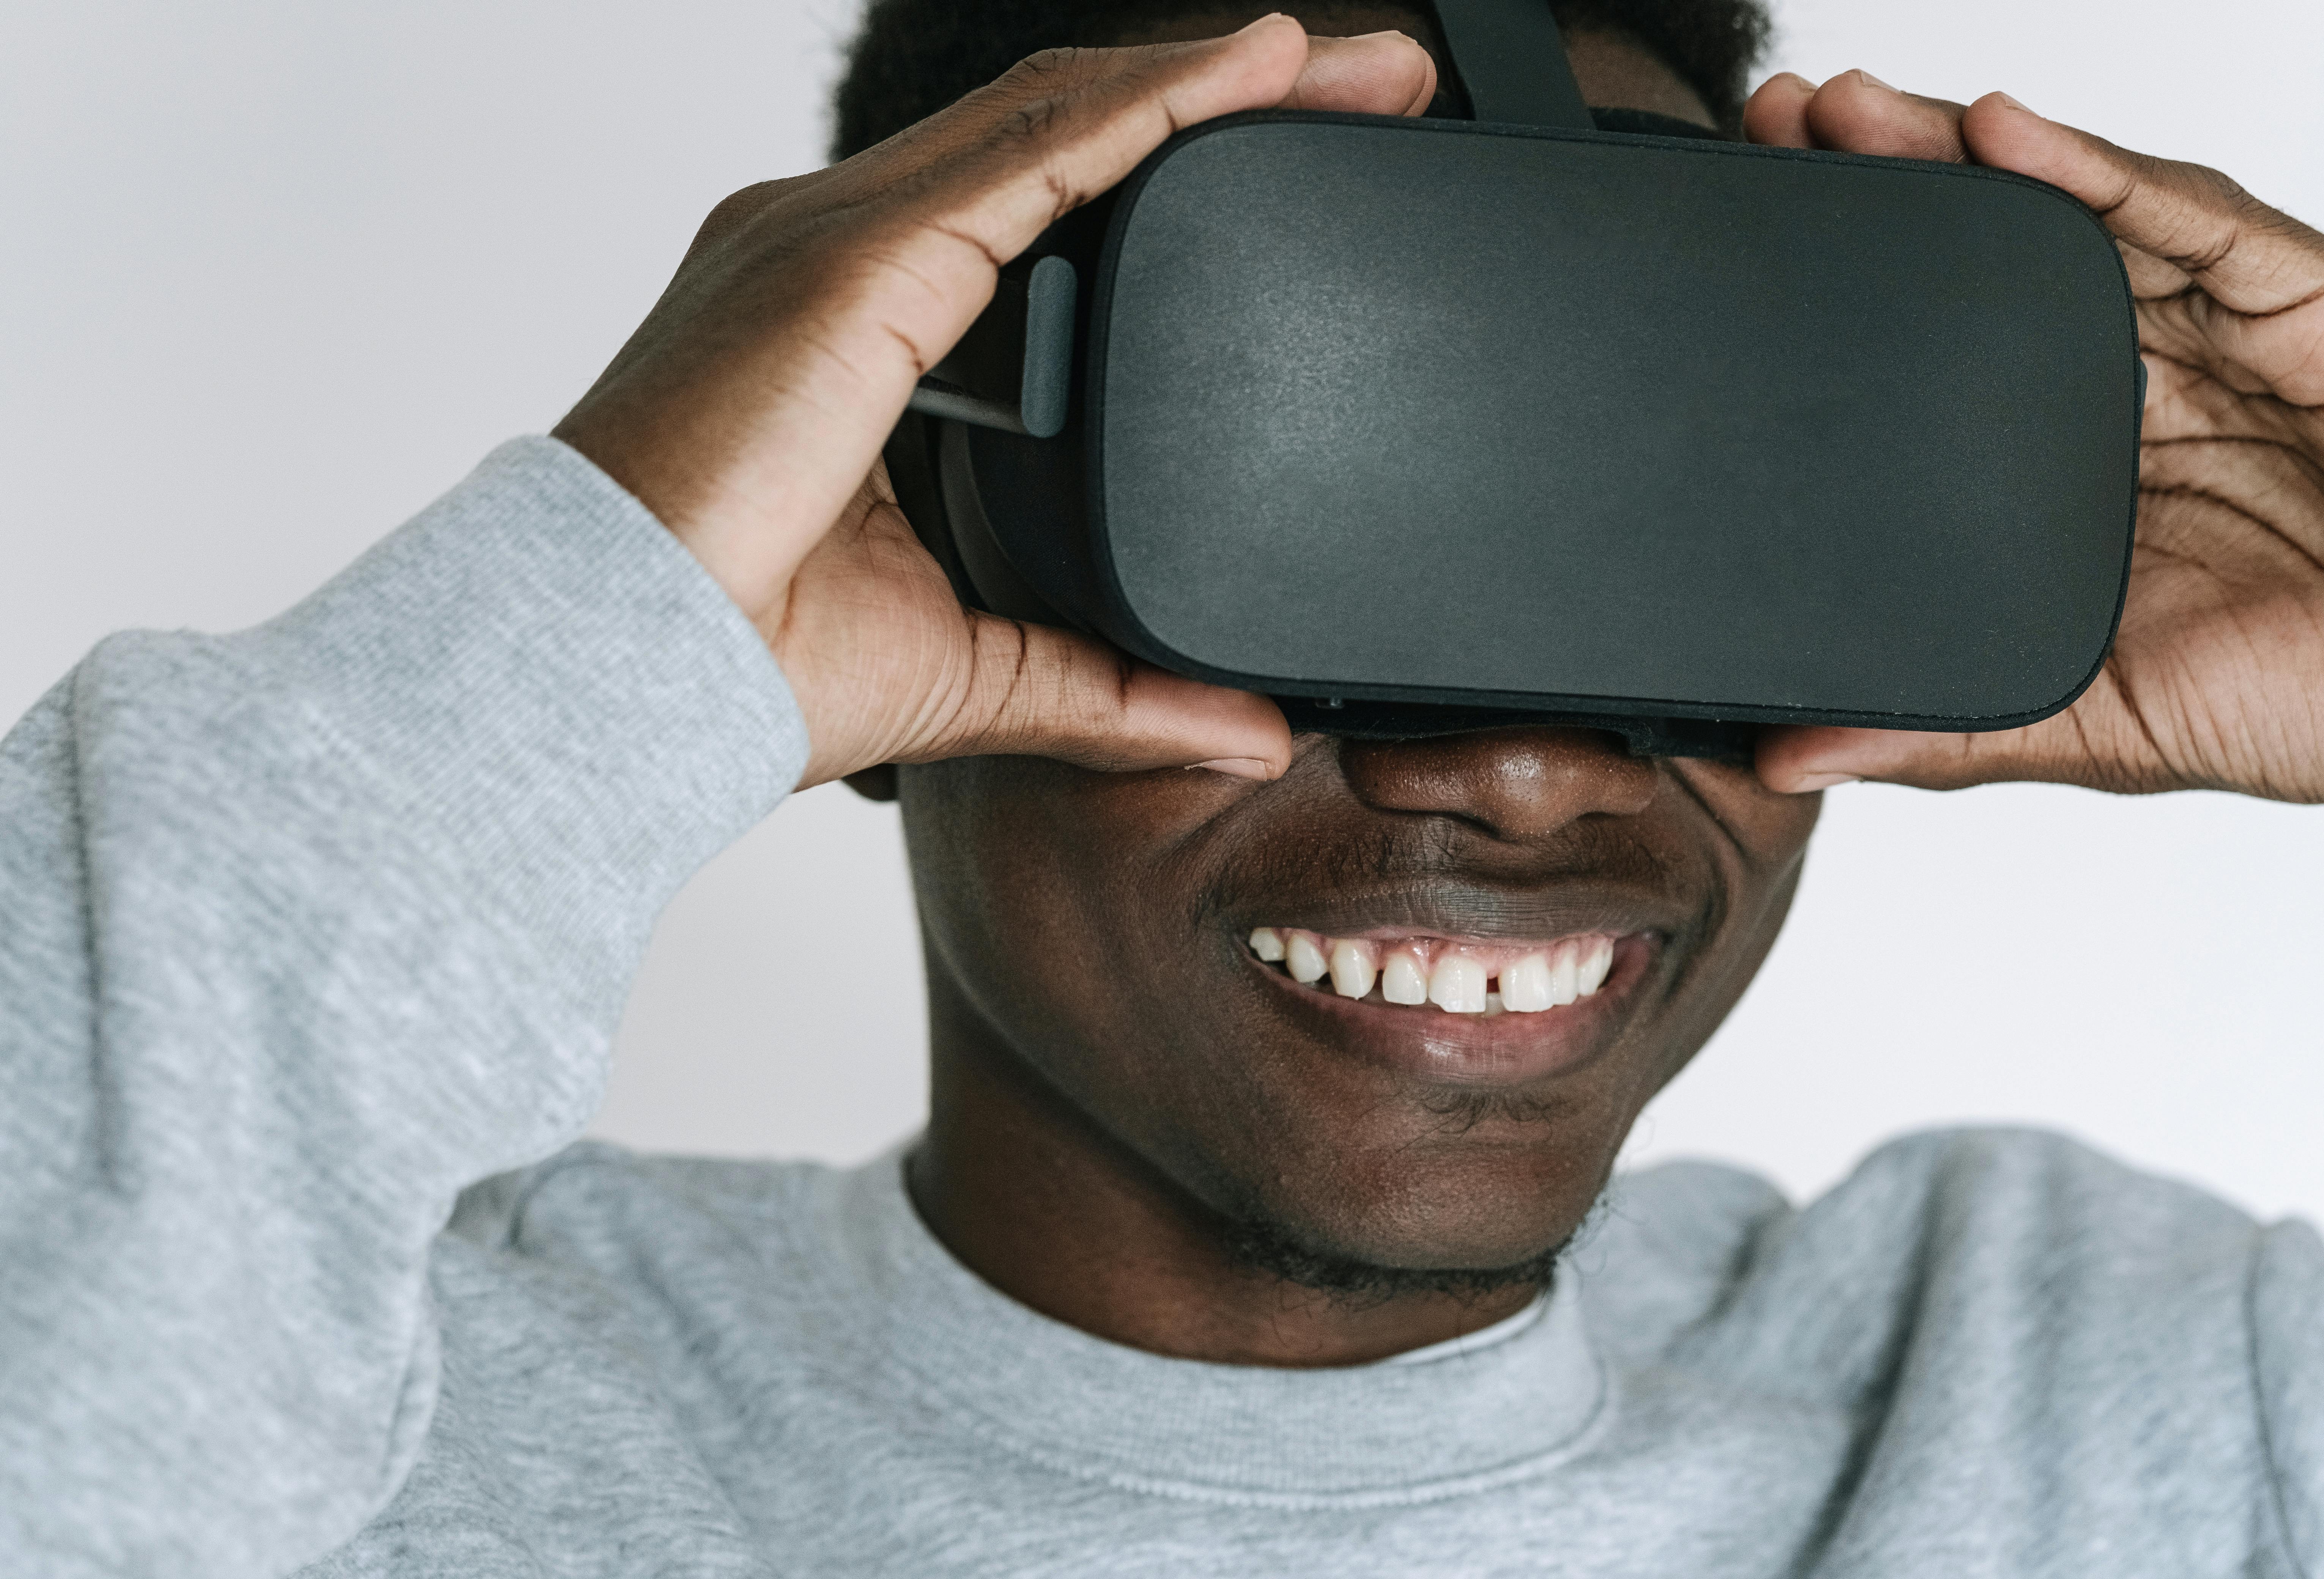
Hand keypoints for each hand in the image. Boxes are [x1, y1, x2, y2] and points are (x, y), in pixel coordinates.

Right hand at [553, 17, 1436, 788]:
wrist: (613, 679)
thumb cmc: (737, 664)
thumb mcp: (980, 666)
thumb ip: (1113, 687)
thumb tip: (1246, 732)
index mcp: (859, 320)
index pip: (1039, 198)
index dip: (1162, 156)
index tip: (1293, 152)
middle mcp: (839, 248)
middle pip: (1063, 130)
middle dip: (1212, 97)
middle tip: (1360, 85)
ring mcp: (835, 235)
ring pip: (1059, 113)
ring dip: (1206, 77)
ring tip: (1341, 62)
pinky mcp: (851, 258)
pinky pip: (1035, 151)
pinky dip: (1152, 104)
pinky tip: (1256, 71)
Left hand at [1746, 72, 2323, 803]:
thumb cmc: (2308, 695)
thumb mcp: (2092, 722)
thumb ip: (1943, 730)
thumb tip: (1785, 760)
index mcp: (2075, 465)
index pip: (1943, 356)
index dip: (1845, 304)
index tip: (1737, 262)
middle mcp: (2137, 378)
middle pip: (1989, 259)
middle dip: (1881, 186)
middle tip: (1770, 133)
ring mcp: (2216, 332)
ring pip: (2070, 214)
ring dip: (1957, 153)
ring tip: (1845, 113)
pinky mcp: (2298, 301)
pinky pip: (2186, 220)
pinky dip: (2094, 173)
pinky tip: (2003, 133)